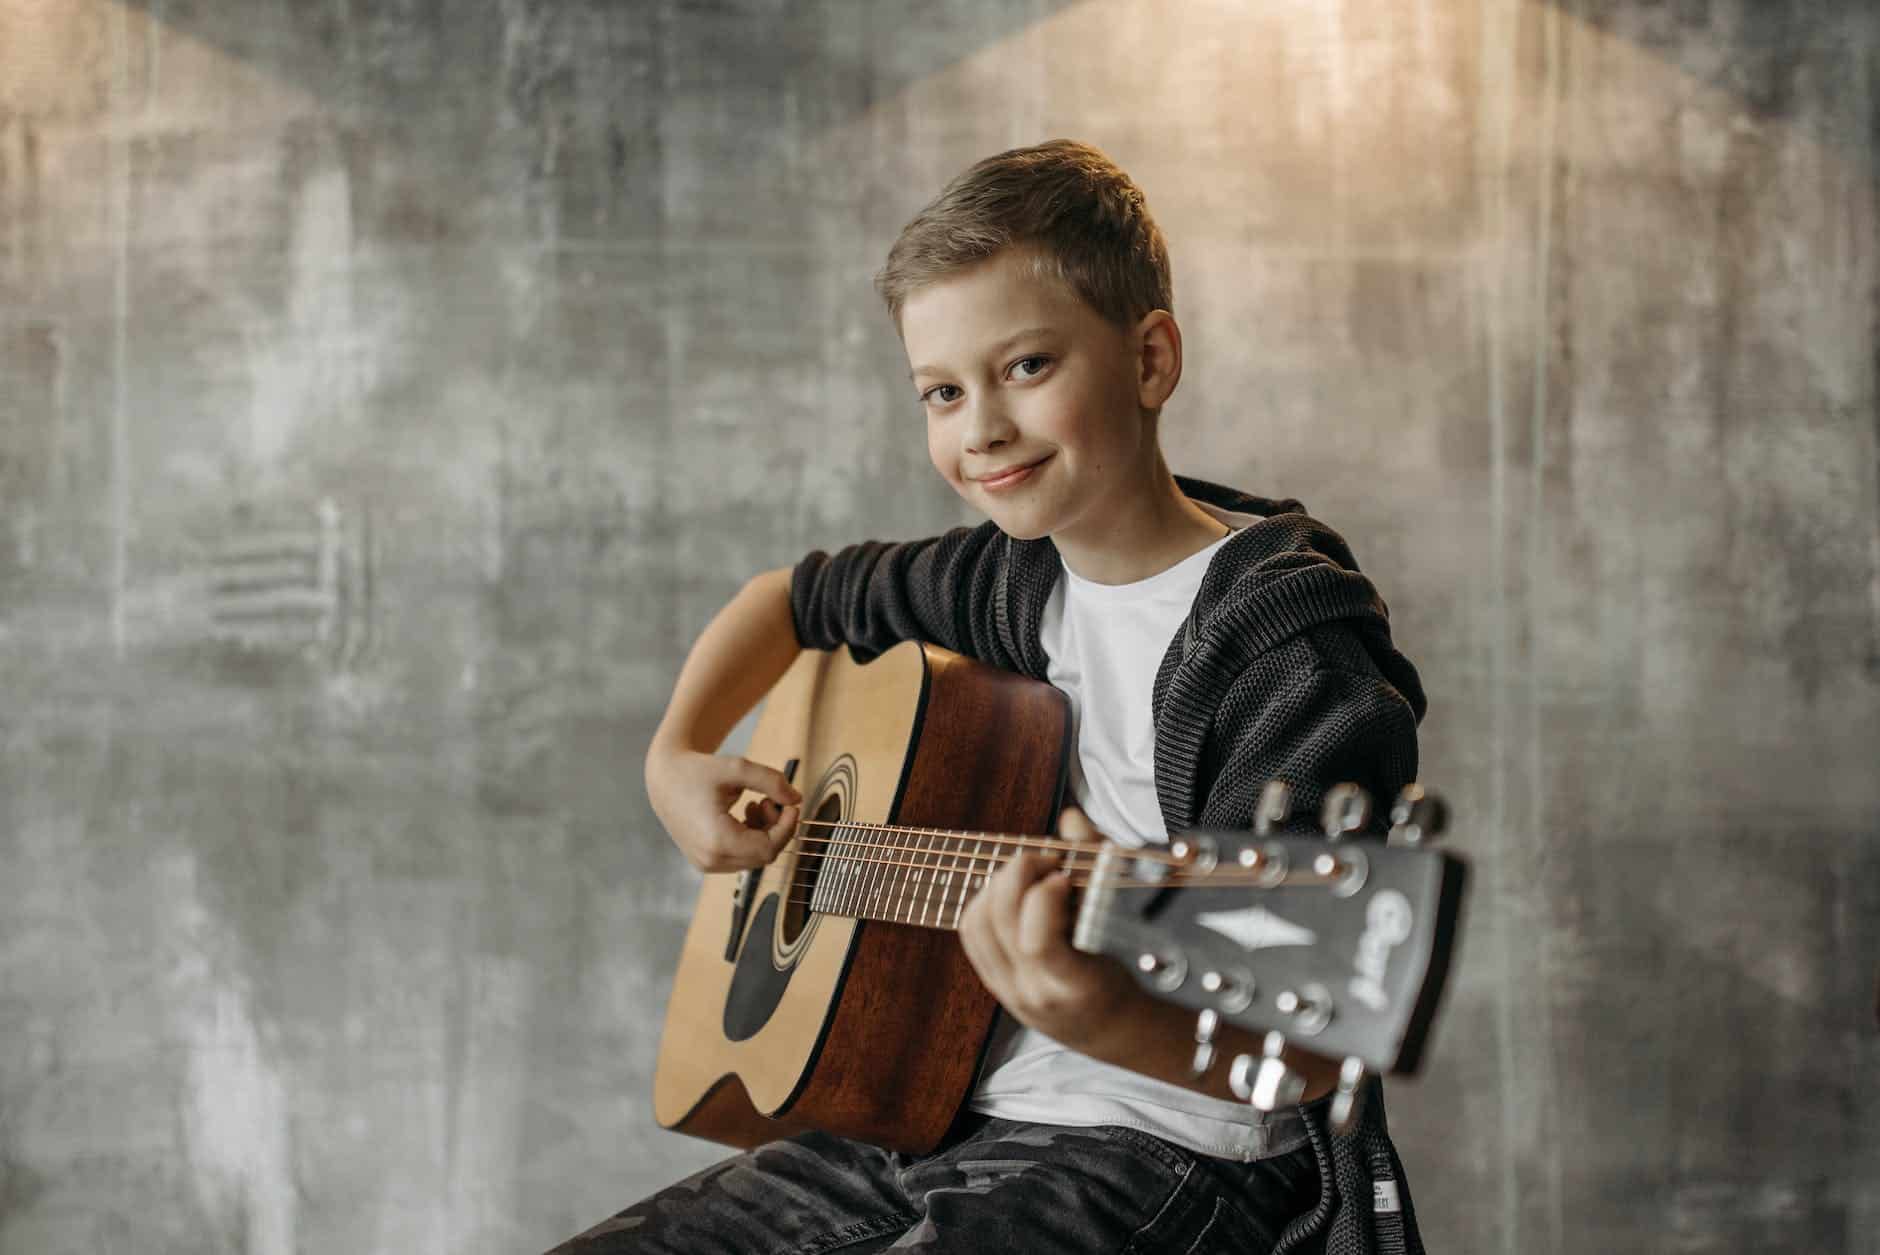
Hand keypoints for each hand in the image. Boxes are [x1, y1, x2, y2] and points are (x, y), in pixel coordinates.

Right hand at [644, 743, 801, 872]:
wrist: (664, 778)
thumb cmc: (697, 771)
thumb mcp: (737, 768)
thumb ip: (771, 781)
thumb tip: (796, 799)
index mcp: (717, 841)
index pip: (769, 848)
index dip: (787, 827)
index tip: (791, 805)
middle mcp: (710, 859)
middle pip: (763, 856)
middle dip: (776, 829)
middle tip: (769, 801)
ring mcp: (705, 864)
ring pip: (753, 858)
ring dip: (764, 833)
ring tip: (755, 804)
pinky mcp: (705, 862)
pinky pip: (740, 857)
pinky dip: (751, 838)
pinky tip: (745, 814)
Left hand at [957, 804, 1142, 1052]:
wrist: (1111, 1029)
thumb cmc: (1128, 973)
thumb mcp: (1127, 930)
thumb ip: (1101, 867)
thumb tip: (1071, 819)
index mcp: (1076, 986)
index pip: (1039, 942)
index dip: (1044, 899)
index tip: (1065, 876)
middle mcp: (1035, 992)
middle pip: (1000, 921)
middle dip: (1018, 874)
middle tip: (1046, 861)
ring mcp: (1008, 989)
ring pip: (977, 924)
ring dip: (996, 885)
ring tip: (1029, 874)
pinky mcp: (993, 982)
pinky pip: (972, 934)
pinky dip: (985, 901)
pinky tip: (1012, 891)